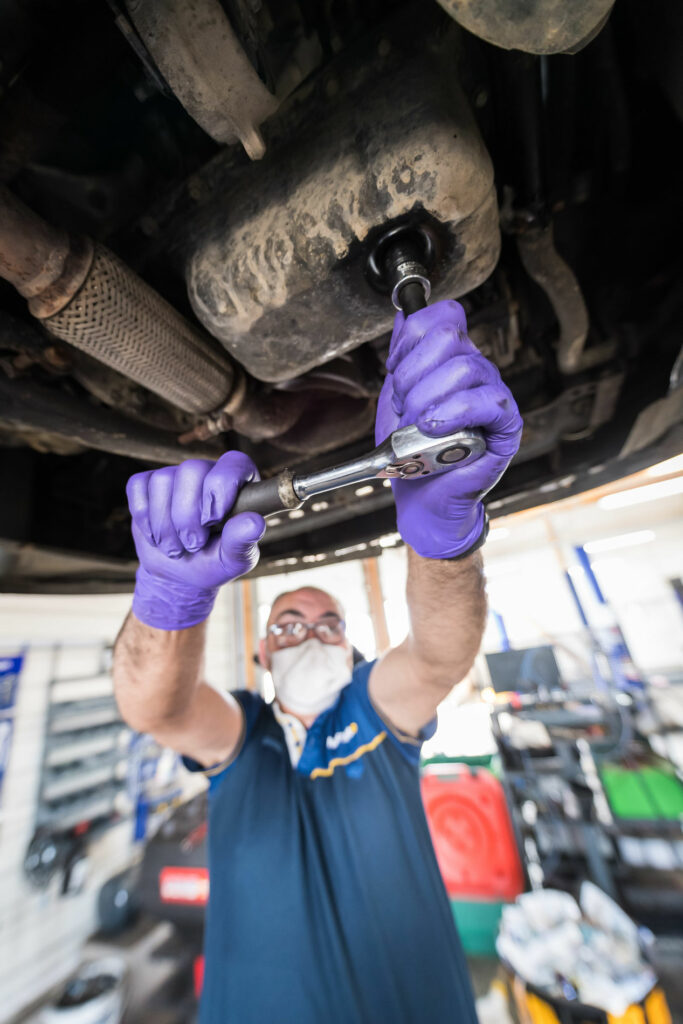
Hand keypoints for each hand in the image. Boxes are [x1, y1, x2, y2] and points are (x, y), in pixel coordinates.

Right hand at [126, 451, 265, 629]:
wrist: (179, 574)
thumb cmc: (214, 562)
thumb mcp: (234, 559)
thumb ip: (243, 541)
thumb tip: (254, 523)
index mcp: (238, 483)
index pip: (232, 463)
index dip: (220, 487)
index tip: (213, 520)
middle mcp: (207, 472)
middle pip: (191, 469)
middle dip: (186, 515)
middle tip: (193, 545)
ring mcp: (175, 476)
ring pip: (162, 480)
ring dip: (164, 524)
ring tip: (175, 548)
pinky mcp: (147, 484)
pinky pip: (138, 487)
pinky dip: (144, 517)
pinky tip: (156, 536)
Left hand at [376, 300, 522, 558]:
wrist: (420, 497)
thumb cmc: (411, 452)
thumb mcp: (395, 397)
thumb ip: (401, 356)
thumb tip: (404, 315)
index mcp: (452, 359)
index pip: (441, 317)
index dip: (411, 341)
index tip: (395, 372)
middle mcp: (476, 371)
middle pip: (449, 336)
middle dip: (413, 373)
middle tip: (404, 406)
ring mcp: (493, 395)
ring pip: (464, 367)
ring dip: (428, 397)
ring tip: (417, 425)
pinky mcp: (506, 425)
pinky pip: (488, 401)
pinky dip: (455, 412)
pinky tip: (435, 428)